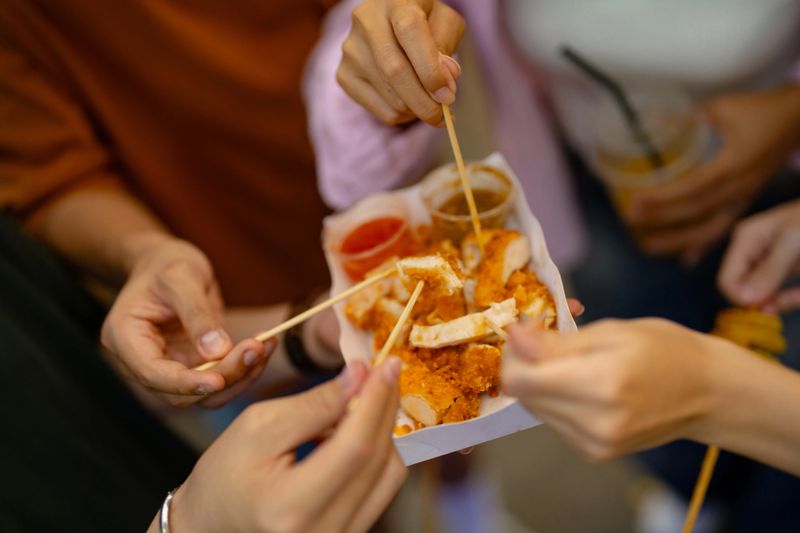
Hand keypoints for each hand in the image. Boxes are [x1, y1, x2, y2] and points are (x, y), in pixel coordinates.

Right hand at [101, 236, 273, 406]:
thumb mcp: (182, 277)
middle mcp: (141, 363)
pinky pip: (218, 381)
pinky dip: (243, 370)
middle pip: (181, 391)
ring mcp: (167, 370)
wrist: (169, 264)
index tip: (219, 380)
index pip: (153, 374)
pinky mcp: (191, 369)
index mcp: (124, 339)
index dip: (186, 383)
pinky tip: (264, 347)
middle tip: (257, 348)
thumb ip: (197, 314)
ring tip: (266, 346)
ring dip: (239, 377)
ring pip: (203, 394)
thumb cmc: (168, 265)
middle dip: (223, 376)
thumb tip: (217, 352)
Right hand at [166, 359, 405, 532]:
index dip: (376, 401)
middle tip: (383, 369)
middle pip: (377, 459)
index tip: (387, 364)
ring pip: (389, 473)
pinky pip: (382, 486)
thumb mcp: (258, 427)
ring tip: (363, 399)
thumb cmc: (226, 473)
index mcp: (292, 507)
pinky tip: (357, 428)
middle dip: (385, 407)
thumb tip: (361, 375)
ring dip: (383, 428)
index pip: (355, 448)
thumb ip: (314, 404)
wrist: (215, 522)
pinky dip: (376, 450)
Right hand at [338, 0, 464, 125]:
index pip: (410, 31)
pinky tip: (409, 102)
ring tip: (427, 100)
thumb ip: (447, 46)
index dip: (430, 68)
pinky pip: (381, 111)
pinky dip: (402, 116)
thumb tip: (445, 81)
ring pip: (391, 97)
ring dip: (417, 110)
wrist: (389, 23)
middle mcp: (366, 22)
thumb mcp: (445, 22)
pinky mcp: (344, 76)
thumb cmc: (424, 22)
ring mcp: (351, 50)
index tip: (447, 94)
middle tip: (443, 116)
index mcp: (396, 1)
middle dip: (424, 101)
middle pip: (394, 70)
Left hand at [503, 319, 721, 461]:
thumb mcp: (611, 331)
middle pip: (524, 395)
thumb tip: (513, 337)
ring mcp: (594, 444)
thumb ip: (557, 342)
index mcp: (601, 386)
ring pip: (535, 408)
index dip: (514, 351)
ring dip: (539, 380)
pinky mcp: (595, 453)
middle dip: (525, 362)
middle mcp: (594, 424)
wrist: (708, 392)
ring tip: (570, 358)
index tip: (529, 328)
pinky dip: (556, 397)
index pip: (521, 379)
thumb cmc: (666, 350)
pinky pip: (553, 421)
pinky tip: (579, 381)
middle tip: (548, 336)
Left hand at [627, 86, 799, 258]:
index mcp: (735, 164)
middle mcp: (740, 186)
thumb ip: (689, 118)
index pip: (693, 187)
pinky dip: (704, 244)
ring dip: (679, 240)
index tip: (636, 202)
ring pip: (711, 227)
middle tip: (631, 220)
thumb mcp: (723, 107)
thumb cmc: (762, 110)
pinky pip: (724, 227)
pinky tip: (686, 258)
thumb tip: (654, 122)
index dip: (664, 197)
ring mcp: (745, 196)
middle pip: (697, 210)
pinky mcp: (746, 199)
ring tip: (649, 245)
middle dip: (662, 219)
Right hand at [718, 199, 799, 311]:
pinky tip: (796, 296)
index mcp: (746, 239)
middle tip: (783, 303)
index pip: (727, 279)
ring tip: (795, 297)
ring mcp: (770, 262)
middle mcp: (753, 252)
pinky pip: (781, 293)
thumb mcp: (791, 240)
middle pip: (743, 288)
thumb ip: (769, 270)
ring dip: (778, 302)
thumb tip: (745, 299)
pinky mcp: (787, 269)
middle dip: (761, 300)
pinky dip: (789, 299)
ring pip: (762, 294)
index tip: (762, 307)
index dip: (739, 297)